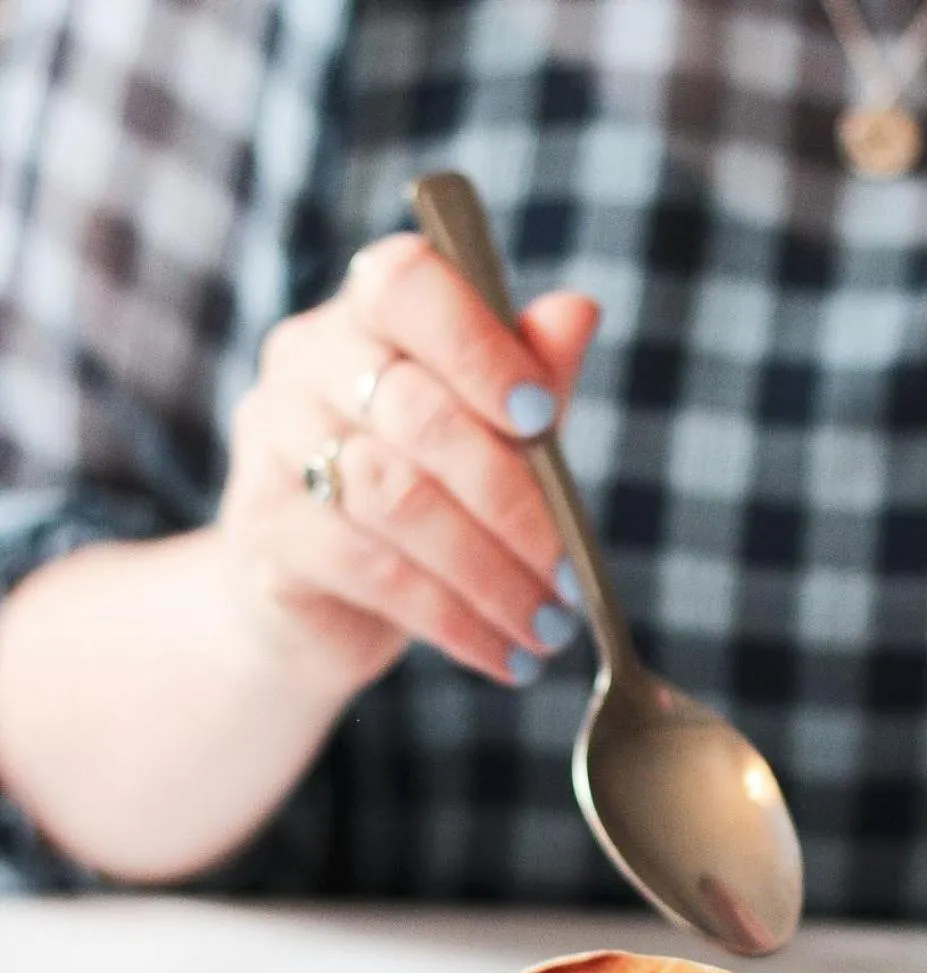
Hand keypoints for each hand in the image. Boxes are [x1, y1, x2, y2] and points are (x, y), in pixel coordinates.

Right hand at [217, 232, 597, 695]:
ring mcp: (273, 446)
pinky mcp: (266, 534)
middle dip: (514, 503)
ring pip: (400, 501)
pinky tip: (502, 653)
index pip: (407, 284)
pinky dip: (454, 620)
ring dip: (492, 575)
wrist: (312, 603)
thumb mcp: (488, 434)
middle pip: (419, 414)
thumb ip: (530, 374)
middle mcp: (306, 365)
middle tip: (572, 573)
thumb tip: (580, 312)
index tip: (540, 415)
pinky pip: (374, 572)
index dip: (478, 346)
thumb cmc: (419, 495)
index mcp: (366, 315)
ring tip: (549, 627)